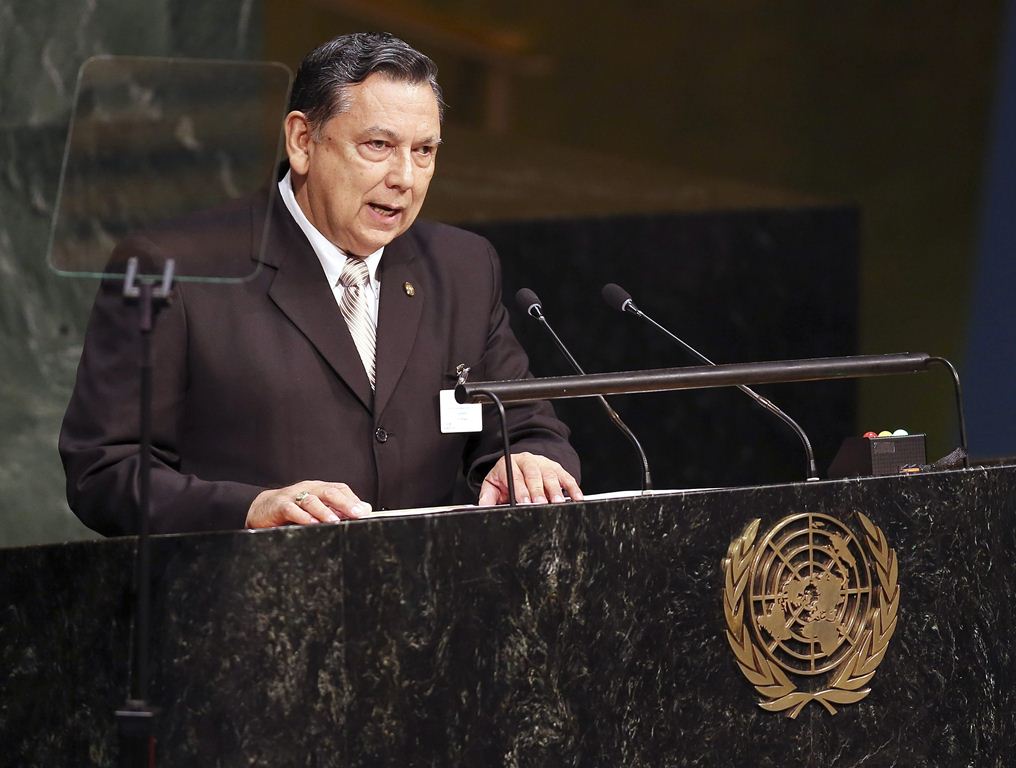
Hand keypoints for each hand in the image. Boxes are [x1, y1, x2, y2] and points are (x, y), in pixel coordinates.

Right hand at [246, 480, 370, 527]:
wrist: (261, 508)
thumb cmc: (291, 510)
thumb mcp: (315, 509)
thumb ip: (337, 509)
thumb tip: (363, 510)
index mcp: (318, 488)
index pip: (339, 489)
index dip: (352, 499)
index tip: (364, 511)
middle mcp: (307, 489)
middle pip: (329, 492)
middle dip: (345, 503)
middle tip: (357, 514)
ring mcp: (293, 496)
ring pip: (311, 500)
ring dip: (324, 511)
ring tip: (335, 521)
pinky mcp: (279, 506)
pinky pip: (292, 509)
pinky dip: (302, 517)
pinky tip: (311, 523)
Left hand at [477, 452, 582, 505]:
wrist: (519, 462)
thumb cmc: (506, 477)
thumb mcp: (493, 484)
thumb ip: (487, 497)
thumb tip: (482, 509)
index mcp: (510, 464)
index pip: (516, 477)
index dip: (520, 490)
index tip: (523, 502)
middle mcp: (528, 461)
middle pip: (534, 475)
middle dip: (538, 491)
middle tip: (540, 504)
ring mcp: (544, 464)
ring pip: (551, 475)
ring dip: (555, 490)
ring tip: (557, 503)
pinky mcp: (557, 468)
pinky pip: (566, 477)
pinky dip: (573, 488)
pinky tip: (576, 498)